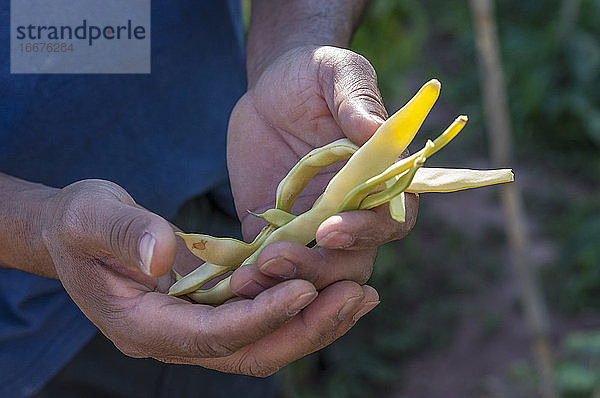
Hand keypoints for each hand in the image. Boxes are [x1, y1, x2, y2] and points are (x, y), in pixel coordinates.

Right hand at [41, 179, 375, 375]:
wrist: (72, 233)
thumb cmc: (78, 223)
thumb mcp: (91, 217)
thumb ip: (125, 234)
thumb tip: (164, 255)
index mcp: (141, 325)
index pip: (211, 335)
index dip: (260, 316)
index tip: (306, 289)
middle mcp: (173, 337)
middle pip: (248, 352)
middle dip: (305, 329)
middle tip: (356, 296)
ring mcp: (192, 328)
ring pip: (261, 342)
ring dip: (313, 323)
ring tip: (360, 294)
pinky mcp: (209, 310)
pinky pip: (259, 320)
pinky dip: (298, 309)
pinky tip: (333, 286)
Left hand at [227, 46, 417, 298]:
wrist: (271, 93)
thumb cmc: (312, 75)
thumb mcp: (334, 72)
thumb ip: (356, 98)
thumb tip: (377, 129)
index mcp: (379, 179)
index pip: (390, 220)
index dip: (367, 232)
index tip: (330, 229)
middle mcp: (351, 212)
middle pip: (351, 263)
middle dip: (318, 269)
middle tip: (278, 259)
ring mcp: (311, 228)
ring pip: (311, 276)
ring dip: (283, 283)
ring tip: (247, 278)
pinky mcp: (275, 234)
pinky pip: (270, 267)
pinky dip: (255, 280)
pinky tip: (231, 280)